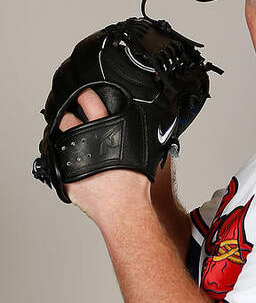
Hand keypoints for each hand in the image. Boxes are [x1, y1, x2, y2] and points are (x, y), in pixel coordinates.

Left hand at [59, 88, 150, 222]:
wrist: (124, 208)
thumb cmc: (135, 184)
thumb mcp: (144, 151)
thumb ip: (138, 135)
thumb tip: (148, 128)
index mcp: (106, 131)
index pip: (90, 101)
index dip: (85, 95)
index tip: (83, 94)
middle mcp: (86, 141)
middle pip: (67, 119)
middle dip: (69, 116)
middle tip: (73, 119)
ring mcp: (73, 158)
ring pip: (61, 140)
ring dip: (66, 140)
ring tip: (74, 146)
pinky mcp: (66, 175)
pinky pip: (61, 165)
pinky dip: (66, 164)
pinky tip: (75, 168)